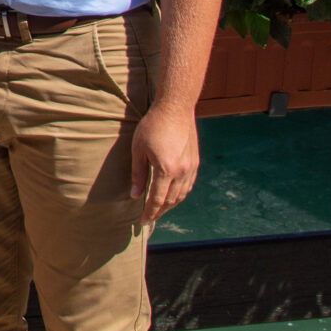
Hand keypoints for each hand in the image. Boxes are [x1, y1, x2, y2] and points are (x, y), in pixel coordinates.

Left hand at [131, 100, 199, 223]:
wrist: (175, 108)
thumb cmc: (152, 126)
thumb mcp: (138, 149)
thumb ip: (138, 174)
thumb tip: (135, 196)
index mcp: (166, 170)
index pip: (157, 200)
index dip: (149, 212)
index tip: (142, 221)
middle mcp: (181, 172)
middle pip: (171, 201)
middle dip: (159, 212)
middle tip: (150, 218)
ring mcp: (191, 168)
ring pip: (182, 195)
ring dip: (171, 205)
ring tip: (159, 210)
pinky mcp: (195, 162)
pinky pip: (188, 185)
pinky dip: (180, 194)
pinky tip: (172, 196)